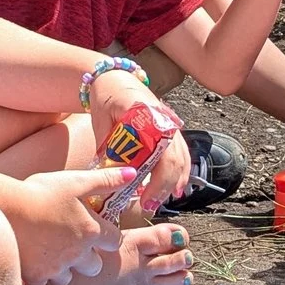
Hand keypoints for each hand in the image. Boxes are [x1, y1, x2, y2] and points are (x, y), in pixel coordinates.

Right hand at [7, 165, 133, 284]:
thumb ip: (106, 180)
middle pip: (95, 266)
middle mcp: (79, 254)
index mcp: (92, 231)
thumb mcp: (76, 181)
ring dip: (65, 269)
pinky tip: (34, 259)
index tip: (97, 230)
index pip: (114, 241)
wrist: (4, 208)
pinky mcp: (37, 276)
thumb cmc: (40, 191)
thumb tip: (132, 173)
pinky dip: (42, 274)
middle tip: (74, 244)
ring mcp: (57, 268)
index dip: (107, 236)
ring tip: (52, 252)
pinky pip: (45, 282)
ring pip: (70, 278)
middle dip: (89, 258)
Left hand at [86, 74, 191, 211]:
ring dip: (174, 182)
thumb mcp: (102, 123)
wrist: (115, 78)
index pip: (160, 155)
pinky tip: (176, 188)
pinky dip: (180, 171)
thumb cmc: (106, 99)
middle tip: (150, 206)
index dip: (156, 181)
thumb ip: (111, 148)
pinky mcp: (171, 128)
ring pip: (182, 158)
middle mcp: (165, 121)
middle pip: (174, 160)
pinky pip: (182, 153)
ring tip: (161, 201)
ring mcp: (171, 124)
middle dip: (164, 187)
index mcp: (149, 117)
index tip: (145, 199)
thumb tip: (116, 178)